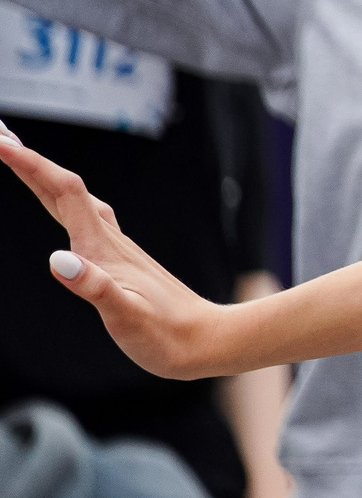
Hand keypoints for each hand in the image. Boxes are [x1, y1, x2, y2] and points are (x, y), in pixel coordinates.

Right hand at [0, 124, 237, 378]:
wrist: (207, 341)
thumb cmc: (166, 335)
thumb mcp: (126, 316)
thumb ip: (94, 287)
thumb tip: (58, 260)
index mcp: (103, 247)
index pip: (62, 191)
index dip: (30, 164)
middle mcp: (109, 239)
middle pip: (63, 187)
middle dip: (29, 159)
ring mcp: (115, 247)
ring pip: (73, 199)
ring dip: (43, 175)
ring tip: (18, 156)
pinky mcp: (118, 259)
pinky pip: (82, 216)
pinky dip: (60, 199)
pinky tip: (61, 202)